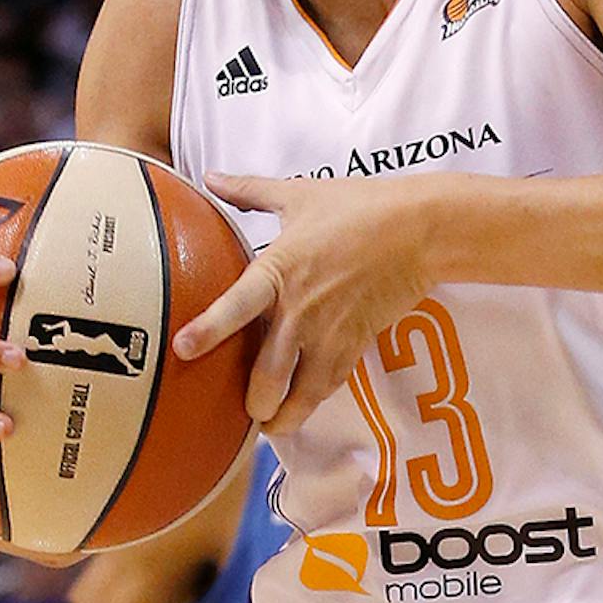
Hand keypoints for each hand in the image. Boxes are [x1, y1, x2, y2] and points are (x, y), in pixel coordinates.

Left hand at [173, 173, 439, 436]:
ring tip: (272, 425)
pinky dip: (314, 399)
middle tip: (243, 412)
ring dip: (284, 416)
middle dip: (253, 403)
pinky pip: (330, 384)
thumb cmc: (360, 206)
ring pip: (301, 393)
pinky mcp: (356, 343)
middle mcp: (300, 310)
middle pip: (267, 375)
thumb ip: (250, 191)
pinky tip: (305, 405)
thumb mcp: (300, 193)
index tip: (182, 349)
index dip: (208, 329)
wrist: (420, 230)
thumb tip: (210, 177)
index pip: (236, 305)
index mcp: (279, 270)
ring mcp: (330, 332)